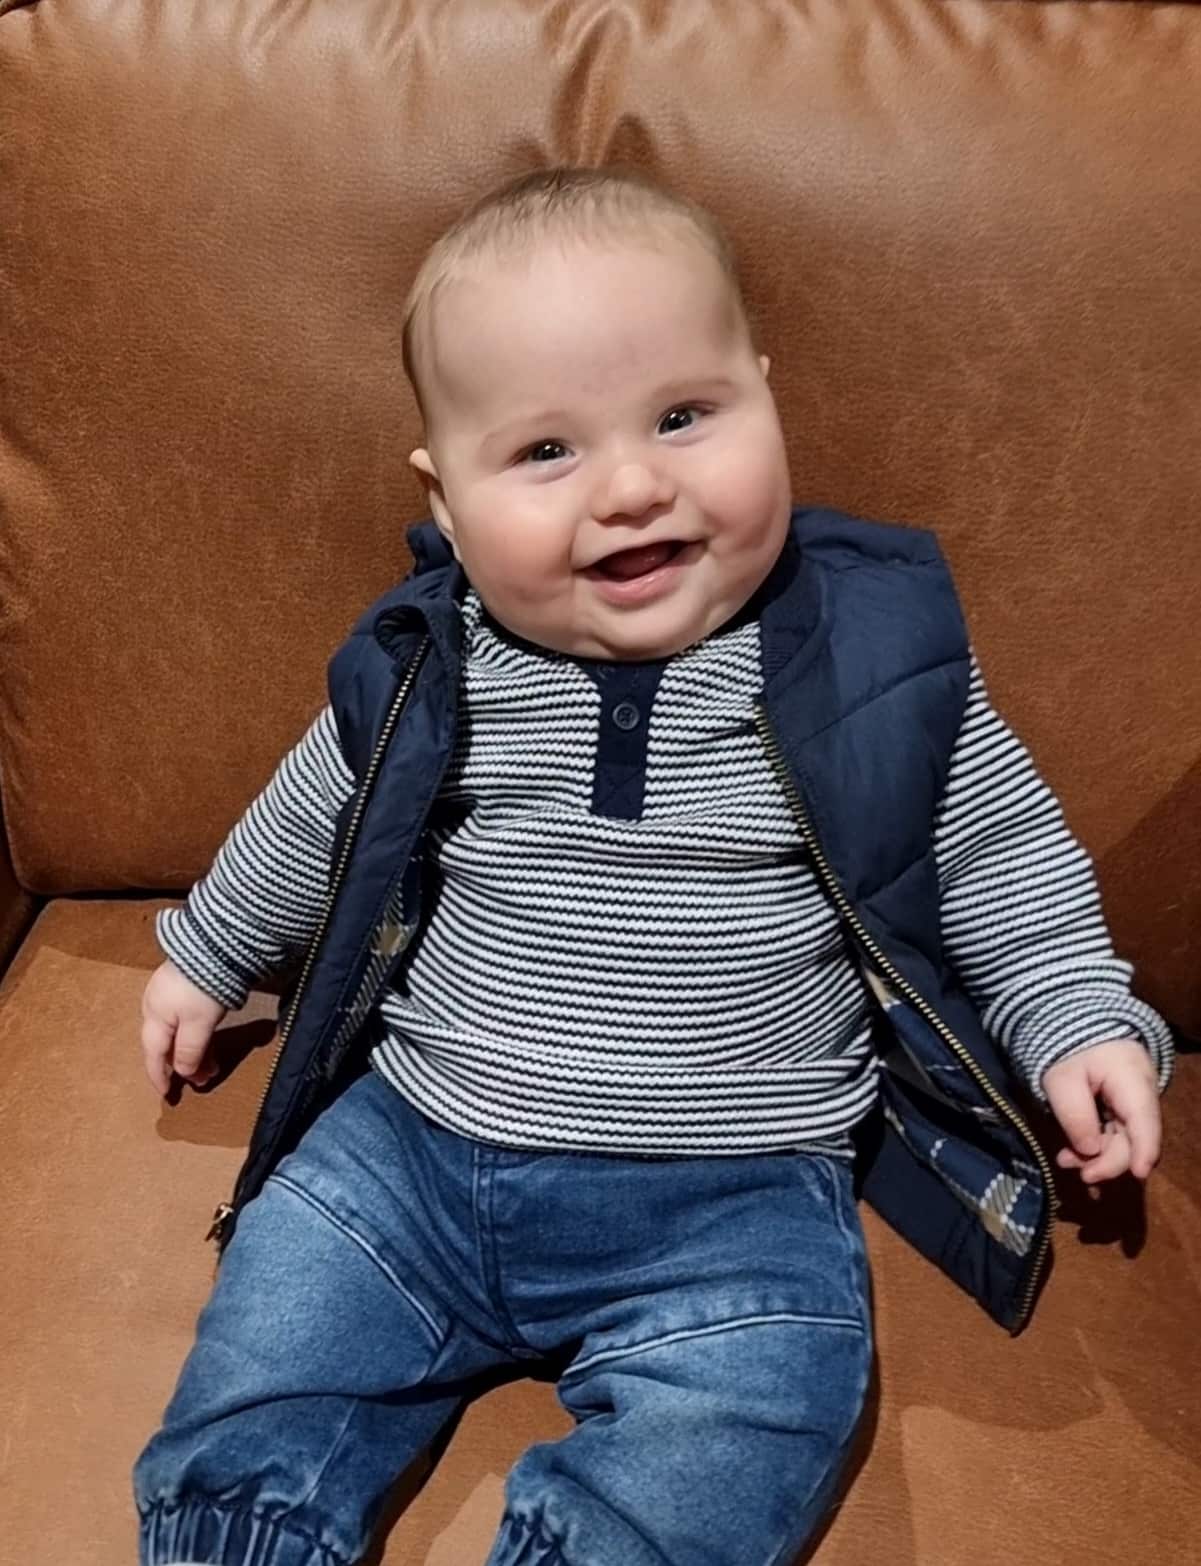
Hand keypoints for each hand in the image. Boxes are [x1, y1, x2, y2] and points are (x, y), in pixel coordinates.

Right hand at [140, 959, 227, 1096]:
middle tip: (203, 1080)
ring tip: (213, 1066)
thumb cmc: (202, 989)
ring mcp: (170, 994)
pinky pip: (186, 1020)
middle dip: (183, 1065)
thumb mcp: (198, 1026)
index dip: (159, 1077)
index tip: (167, 1095)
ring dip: (194, 1052)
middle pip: (166, 1044)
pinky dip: (196, 1035)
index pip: (153, 1055)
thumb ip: (190, 1052)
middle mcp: (156, 1006)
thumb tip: (184, 1073)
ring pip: (178, 1033)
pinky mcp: (186, 985)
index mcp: (154, 1017)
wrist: (215, 946)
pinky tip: (210, 1042)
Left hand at [1042, 1039, 1160, 1185]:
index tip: (1139, 1175)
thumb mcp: (1060, 1079)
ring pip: (1126, 1141)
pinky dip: (1099, 1148)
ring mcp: (1136, 1105)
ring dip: (1099, 1157)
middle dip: (1107, 1161)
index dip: (1144, 1150)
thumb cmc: (1066, 1052)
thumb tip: (1090, 1151)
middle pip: (1135, 1138)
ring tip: (1066, 1160)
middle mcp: (1143, 1095)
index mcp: (1132, 1078)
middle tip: (1075, 1170)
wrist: (1071, 1031)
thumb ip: (1075, 1114)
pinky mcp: (1124, 1112)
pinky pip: (1118, 1135)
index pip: (1145, 1119)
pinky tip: (1076, 1155)